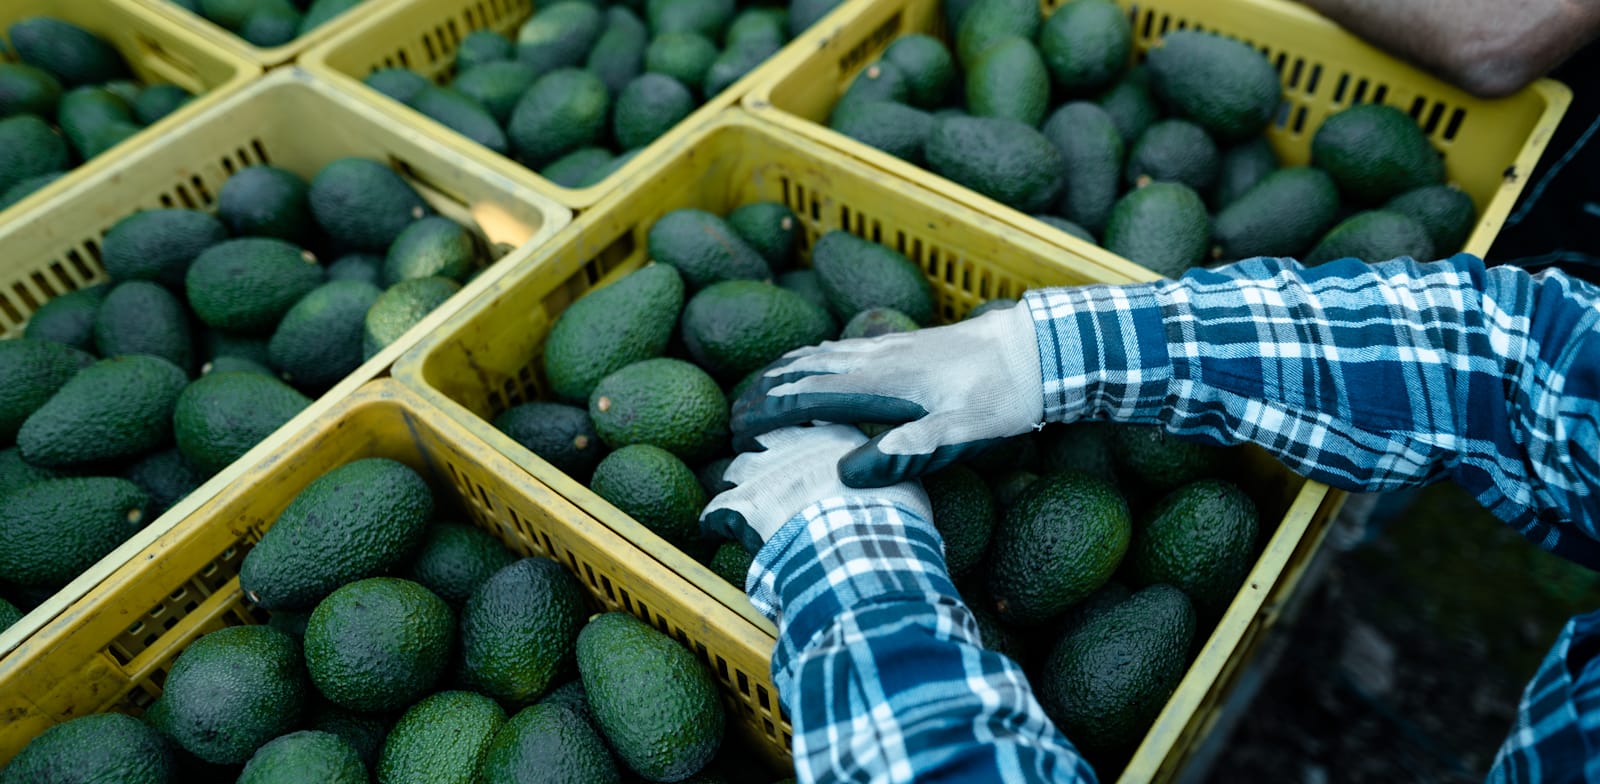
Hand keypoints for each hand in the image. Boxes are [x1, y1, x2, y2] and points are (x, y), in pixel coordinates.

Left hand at [701, 425, 930, 553]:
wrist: (860, 544)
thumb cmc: (890, 516)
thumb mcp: (906, 483)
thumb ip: (890, 471)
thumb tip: (896, 481)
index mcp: (834, 434)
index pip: (810, 416)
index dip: (800, 422)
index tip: (795, 425)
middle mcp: (794, 444)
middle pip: (766, 435)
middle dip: (758, 439)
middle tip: (752, 445)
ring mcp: (763, 472)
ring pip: (738, 467)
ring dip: (737, 478)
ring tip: (738, 490)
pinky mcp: (740, 507)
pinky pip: (716, 512)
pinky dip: (713, 521)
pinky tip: (713, 530)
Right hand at [731, 302, 1044, 487]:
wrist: (1038, 348)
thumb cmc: (1002, 396)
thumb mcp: (960, 432)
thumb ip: (908, 449)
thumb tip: (846, 474)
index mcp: (879, 383)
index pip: (803, 396)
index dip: (765, 414)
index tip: (734, 434)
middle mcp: (874, 359)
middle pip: (801, 370)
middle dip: (761, 392)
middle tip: (730, 417)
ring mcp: (889, 348)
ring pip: (819, 355)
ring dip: (782, 371)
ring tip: (757, 389)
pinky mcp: (904, 345)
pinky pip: (842, 349)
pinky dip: (813, 358)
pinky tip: (818, 364)